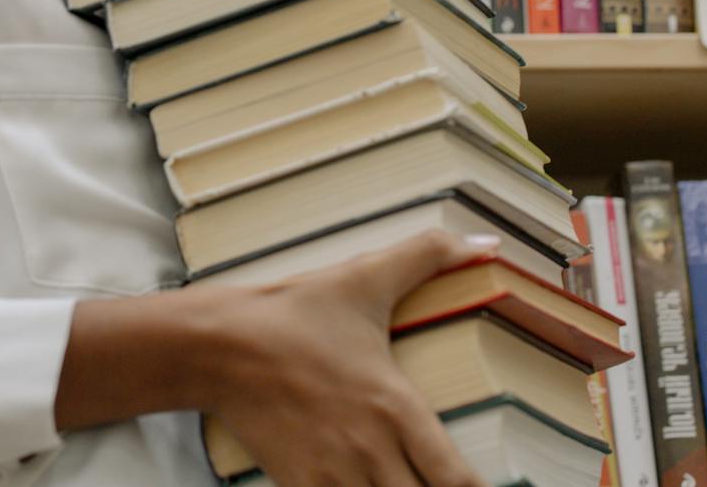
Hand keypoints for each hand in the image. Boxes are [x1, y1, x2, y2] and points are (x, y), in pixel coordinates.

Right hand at [203, 229, 502, 486]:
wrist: (219, 345)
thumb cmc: (294, 313)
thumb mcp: (363, 279)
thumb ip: (427, 257)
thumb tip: (486, 243)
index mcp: (396, 405)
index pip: (455, 477)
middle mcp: (371, 448)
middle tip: (436, 479)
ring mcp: (334, 473)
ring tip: (399, 483)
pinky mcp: (300, 484)